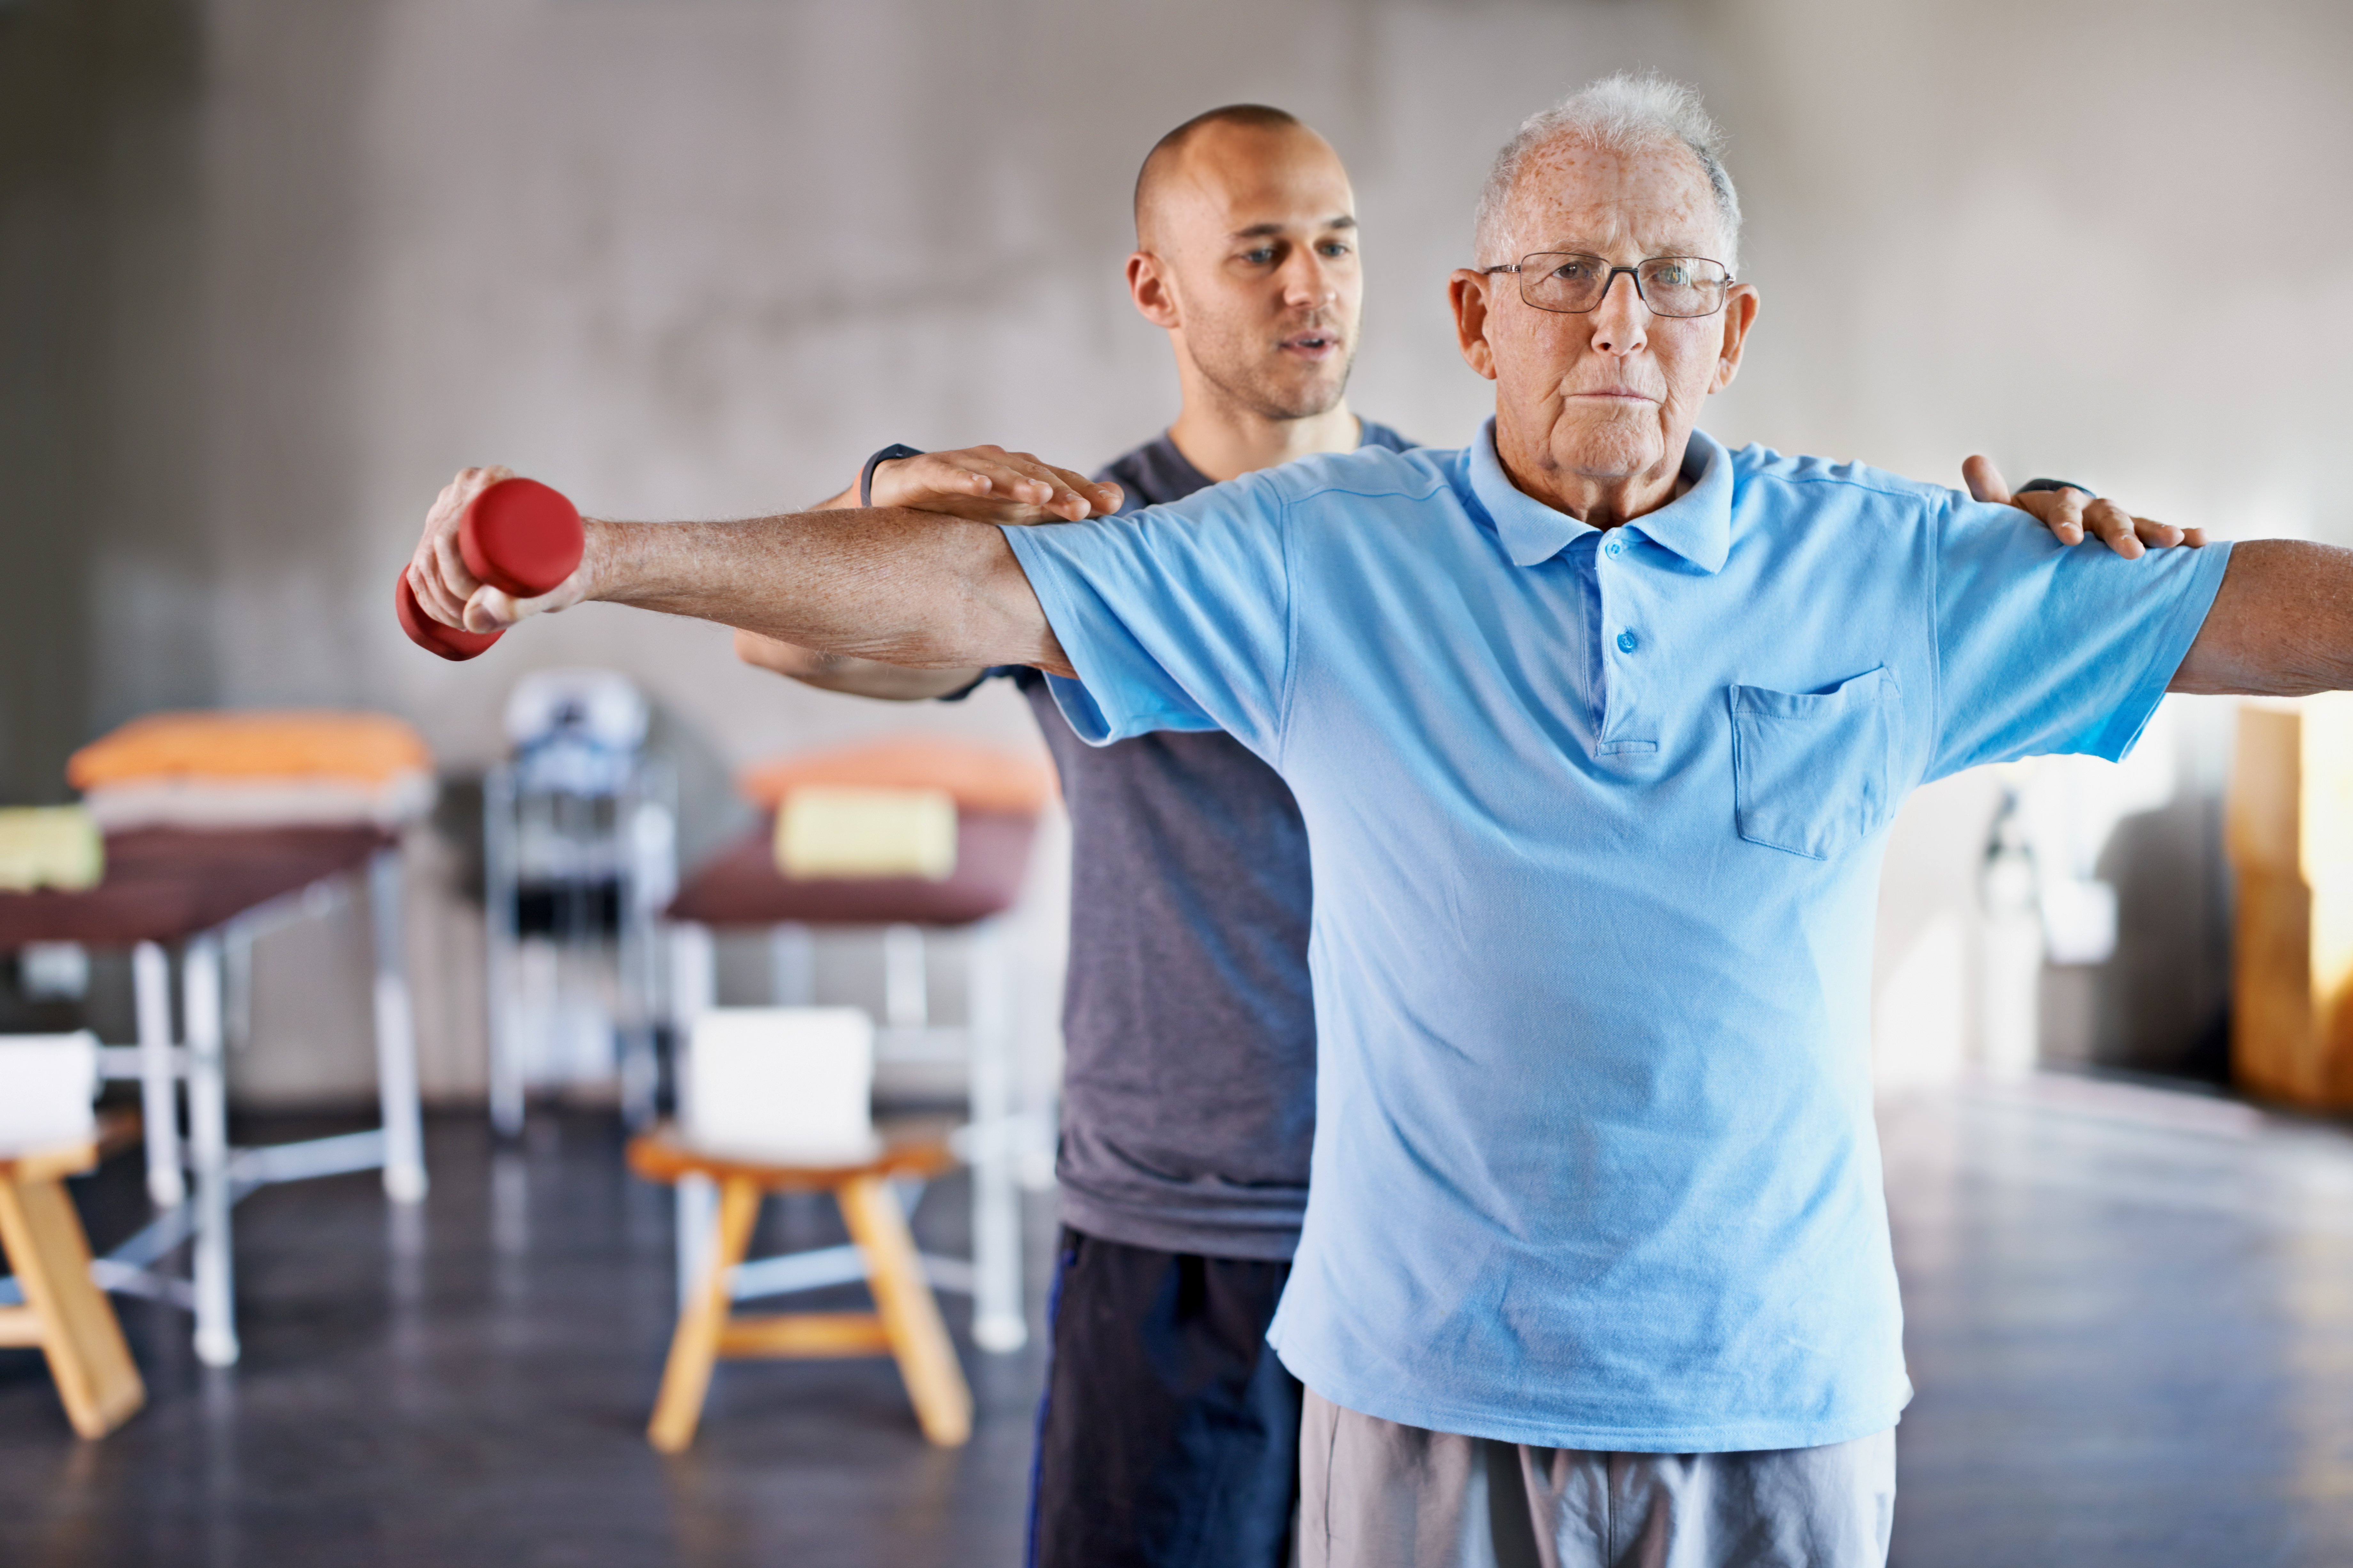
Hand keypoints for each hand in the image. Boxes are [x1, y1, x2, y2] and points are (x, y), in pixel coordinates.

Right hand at [406, 466, 591, 632]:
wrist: (582, 556)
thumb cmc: (575, 564)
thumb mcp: (559, 586)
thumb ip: (523, 604)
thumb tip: (473, 617)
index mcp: (493, 483)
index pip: (448, 534)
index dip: (454, 577)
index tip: (478, 602)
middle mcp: (469, 487)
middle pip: (434, 547)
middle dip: (445, 593)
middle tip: (475, 617)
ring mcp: (455, 506)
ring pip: (426, 557)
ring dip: (435, 597)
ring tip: (465, 619)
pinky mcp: (449, 525)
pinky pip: (422, 559)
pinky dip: (426, 591)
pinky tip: (442, 611)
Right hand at [866, 446, 1122, 520]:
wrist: (901, 494)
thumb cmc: (967, 508)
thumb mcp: (1016, 517)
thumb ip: (1060, 514)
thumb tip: (1116, 507)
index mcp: (1021, 476)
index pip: (1059, 482)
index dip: (1084, 491)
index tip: (1113, 506)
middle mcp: (997, 465)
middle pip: (1033, 475)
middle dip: (1059, 490)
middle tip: (1082, 509)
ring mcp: (964, 465)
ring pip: (996, 472)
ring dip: (1018, 482)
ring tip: (1040, 495)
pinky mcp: (929, 471)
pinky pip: (949, 475)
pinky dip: (965, 480)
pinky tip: (981, 490)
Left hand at [1962, 456, 2203, 557]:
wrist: (2040, 537)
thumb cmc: (2019, 529)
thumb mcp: (2002, 516)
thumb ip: (1988, 496)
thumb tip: (1972, 460)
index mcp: (2059, 504)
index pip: (2064, 510)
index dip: (2067, 523)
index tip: (2070, 540)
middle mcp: (2092, 510)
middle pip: (2108, 517)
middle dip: (2119, 533)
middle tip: (2130, 552)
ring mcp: (2116, 523)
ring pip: (2138, 524)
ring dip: (2157, 530)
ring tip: (2177, 540)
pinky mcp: (2135, 538)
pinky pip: (2159, 535)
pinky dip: (2181, 536)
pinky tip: (2201, 541)